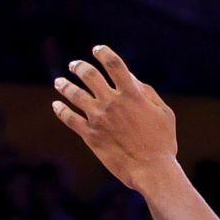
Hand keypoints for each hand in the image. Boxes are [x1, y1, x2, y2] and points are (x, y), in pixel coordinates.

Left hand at [51, 45, 178, 190]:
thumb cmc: (162, 142)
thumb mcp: (163, 112)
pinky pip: (70, 119)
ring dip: (65, 85)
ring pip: (75, 95)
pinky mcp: (90, 136)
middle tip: (74, 65)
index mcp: (131, 94)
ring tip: (59, 82)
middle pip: (89, 75)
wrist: (151, 170)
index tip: (97, 49)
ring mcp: (98, 119)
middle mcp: (112, 102)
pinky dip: (61, 110)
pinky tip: (56, 105)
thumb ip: (146, 93)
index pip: (114, 64)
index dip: (104, 52)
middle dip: (79, 66)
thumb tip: (131, 79)